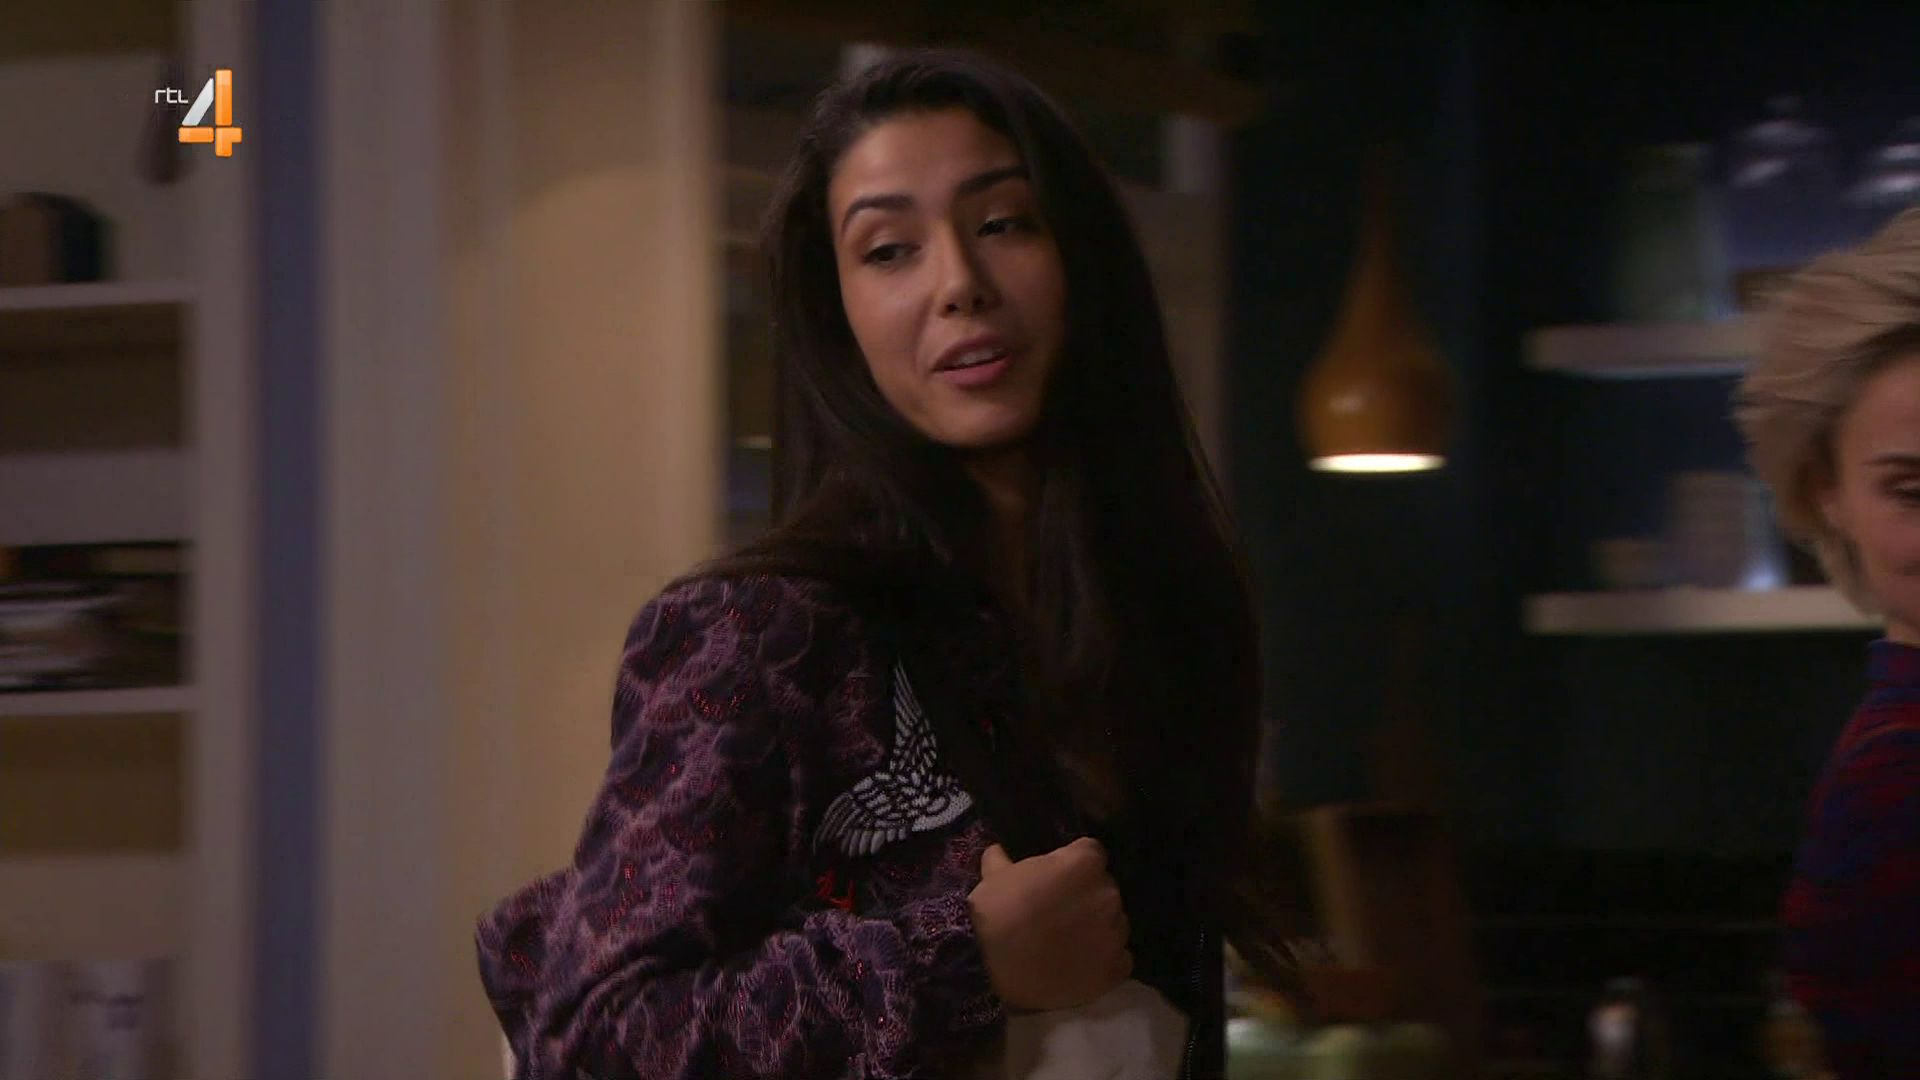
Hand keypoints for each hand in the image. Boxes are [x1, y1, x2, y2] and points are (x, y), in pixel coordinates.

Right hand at [966, 837, 1131, 1010]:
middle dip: (1087, 898)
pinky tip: (1080, 965)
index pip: (1092, 854)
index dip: (1075, 866)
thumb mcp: (994, 875)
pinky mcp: (1115, 968)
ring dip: (1097, 930)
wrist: (987, 964)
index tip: (1059, 880)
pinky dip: (1104, 961)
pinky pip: (1120, 959)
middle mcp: (1109, 894)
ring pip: (1114, 924)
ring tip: (1068, 944)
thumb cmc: (995, 911)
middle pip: (1105, 890)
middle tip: (1060, 914)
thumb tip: (999, 850)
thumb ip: (1004, 858)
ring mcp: (1115, 932)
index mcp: (1085, 863)